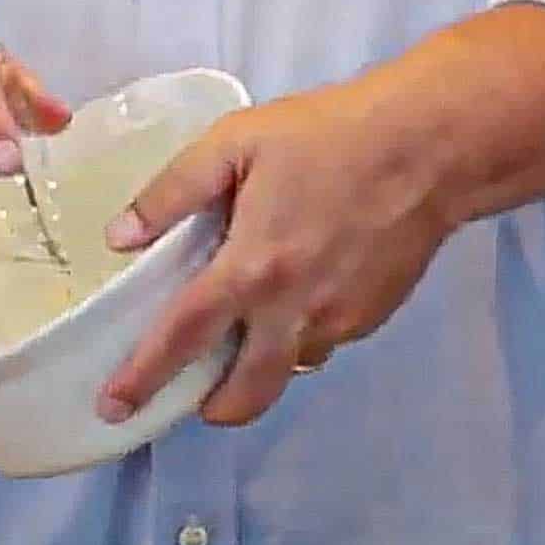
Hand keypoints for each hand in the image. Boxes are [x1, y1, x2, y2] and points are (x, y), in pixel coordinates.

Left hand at [95, 79, 453, 425]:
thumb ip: (172, 192)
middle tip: (187, 399)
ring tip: (238, 342)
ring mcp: (339, 320)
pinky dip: (295, 339)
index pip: (184, 337)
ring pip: (287, 371)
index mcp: (252, 268)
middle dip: (212, 409)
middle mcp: (294, 310)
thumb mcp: (235, 143)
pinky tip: (290, 301)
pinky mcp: (371, 316)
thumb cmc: (327, 136)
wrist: (431, 146)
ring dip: (255, 372)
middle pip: (245, 392)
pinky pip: (321, 345)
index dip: (143, 375)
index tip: (113, 405)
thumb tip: (119, 237)